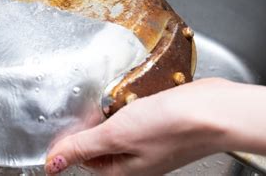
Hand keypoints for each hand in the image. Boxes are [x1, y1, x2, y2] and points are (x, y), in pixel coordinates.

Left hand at [44, 78, 265, 174]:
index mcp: (123, 171)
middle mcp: (136, 160)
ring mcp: (149, 143)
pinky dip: (129, 106)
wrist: (213, 110)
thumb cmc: (170, 127)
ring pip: (117, 128)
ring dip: (112, 113)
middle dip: (94, 124)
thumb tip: (52, 165)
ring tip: (113, 99)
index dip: (74, 140)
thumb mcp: (115, 135)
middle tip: (95, 106)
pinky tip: (132, 97)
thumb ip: (82, 148)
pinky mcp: (160, 126)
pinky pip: (134, 117)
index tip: (70, 121)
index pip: (86, 160)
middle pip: (101, 144)